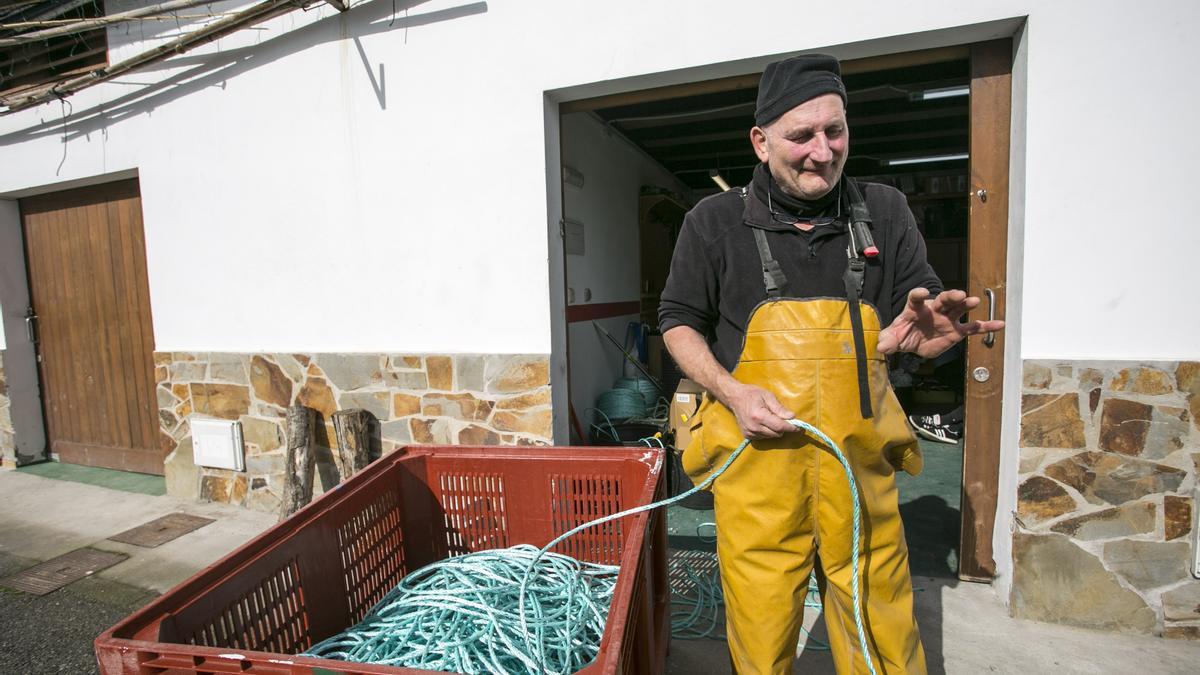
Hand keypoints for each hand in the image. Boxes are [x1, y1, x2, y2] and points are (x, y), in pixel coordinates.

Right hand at [724, 382, 795, 439]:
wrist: (735, 397)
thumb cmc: (752, 394)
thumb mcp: (768, 396)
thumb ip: (780, 408)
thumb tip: (792, 417)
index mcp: (759, 416)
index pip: (780, 426)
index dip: (791, 427)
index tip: (800, 427)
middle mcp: (754, 427)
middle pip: (777, 433)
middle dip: (784, 427)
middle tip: (785, 419)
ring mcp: (750, 433)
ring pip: (771, 436)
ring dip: (775, 430)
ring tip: (771, 418)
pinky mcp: (747, 436)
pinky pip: (764, 437)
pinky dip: (768, 432)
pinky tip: (764, 423)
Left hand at [877, 288, 1005, 357]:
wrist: (914, 342)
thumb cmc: (902, 335)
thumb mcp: (891, 339)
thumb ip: (887, 341)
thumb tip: (881, 347)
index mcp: (915, 308)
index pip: (916, 298)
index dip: (919, 295)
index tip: (922, 293)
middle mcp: (934, 310)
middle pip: (943, 299)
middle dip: (951, 296)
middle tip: (959, 294)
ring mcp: (947, 319)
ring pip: (959, 309)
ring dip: (966, 304)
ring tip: (974, 301)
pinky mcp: (957, 331)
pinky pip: (973, 328)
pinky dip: (986, 326)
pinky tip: (999, 324)